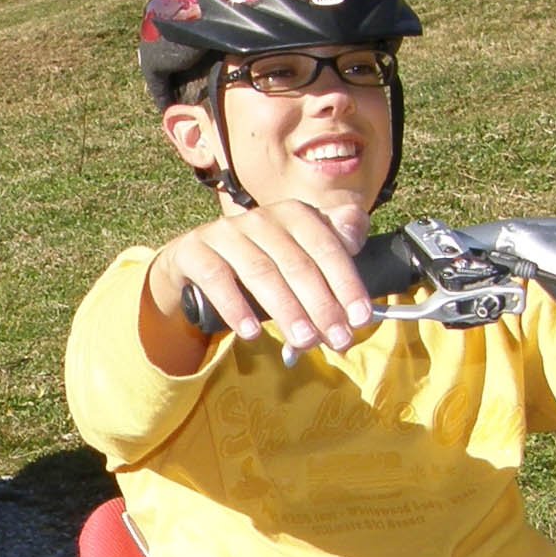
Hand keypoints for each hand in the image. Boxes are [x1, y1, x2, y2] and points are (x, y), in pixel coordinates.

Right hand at [146, 199, 372, 363]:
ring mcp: (226, 232)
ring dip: (286, 310)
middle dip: (322, 306)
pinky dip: (235, 307)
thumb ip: (332, 248)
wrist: (195, 263)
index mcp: (295, 215)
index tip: (361, 319)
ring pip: (261, 272)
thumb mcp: (299, 254)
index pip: (327, 248)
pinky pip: (217, 278)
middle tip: (338, 340)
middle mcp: (262, 218)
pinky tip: (252, 332)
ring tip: (304, 341)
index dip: (347, 284)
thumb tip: (356, 237)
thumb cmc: (261, 263)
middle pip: (297, 264)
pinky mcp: (194, 250)